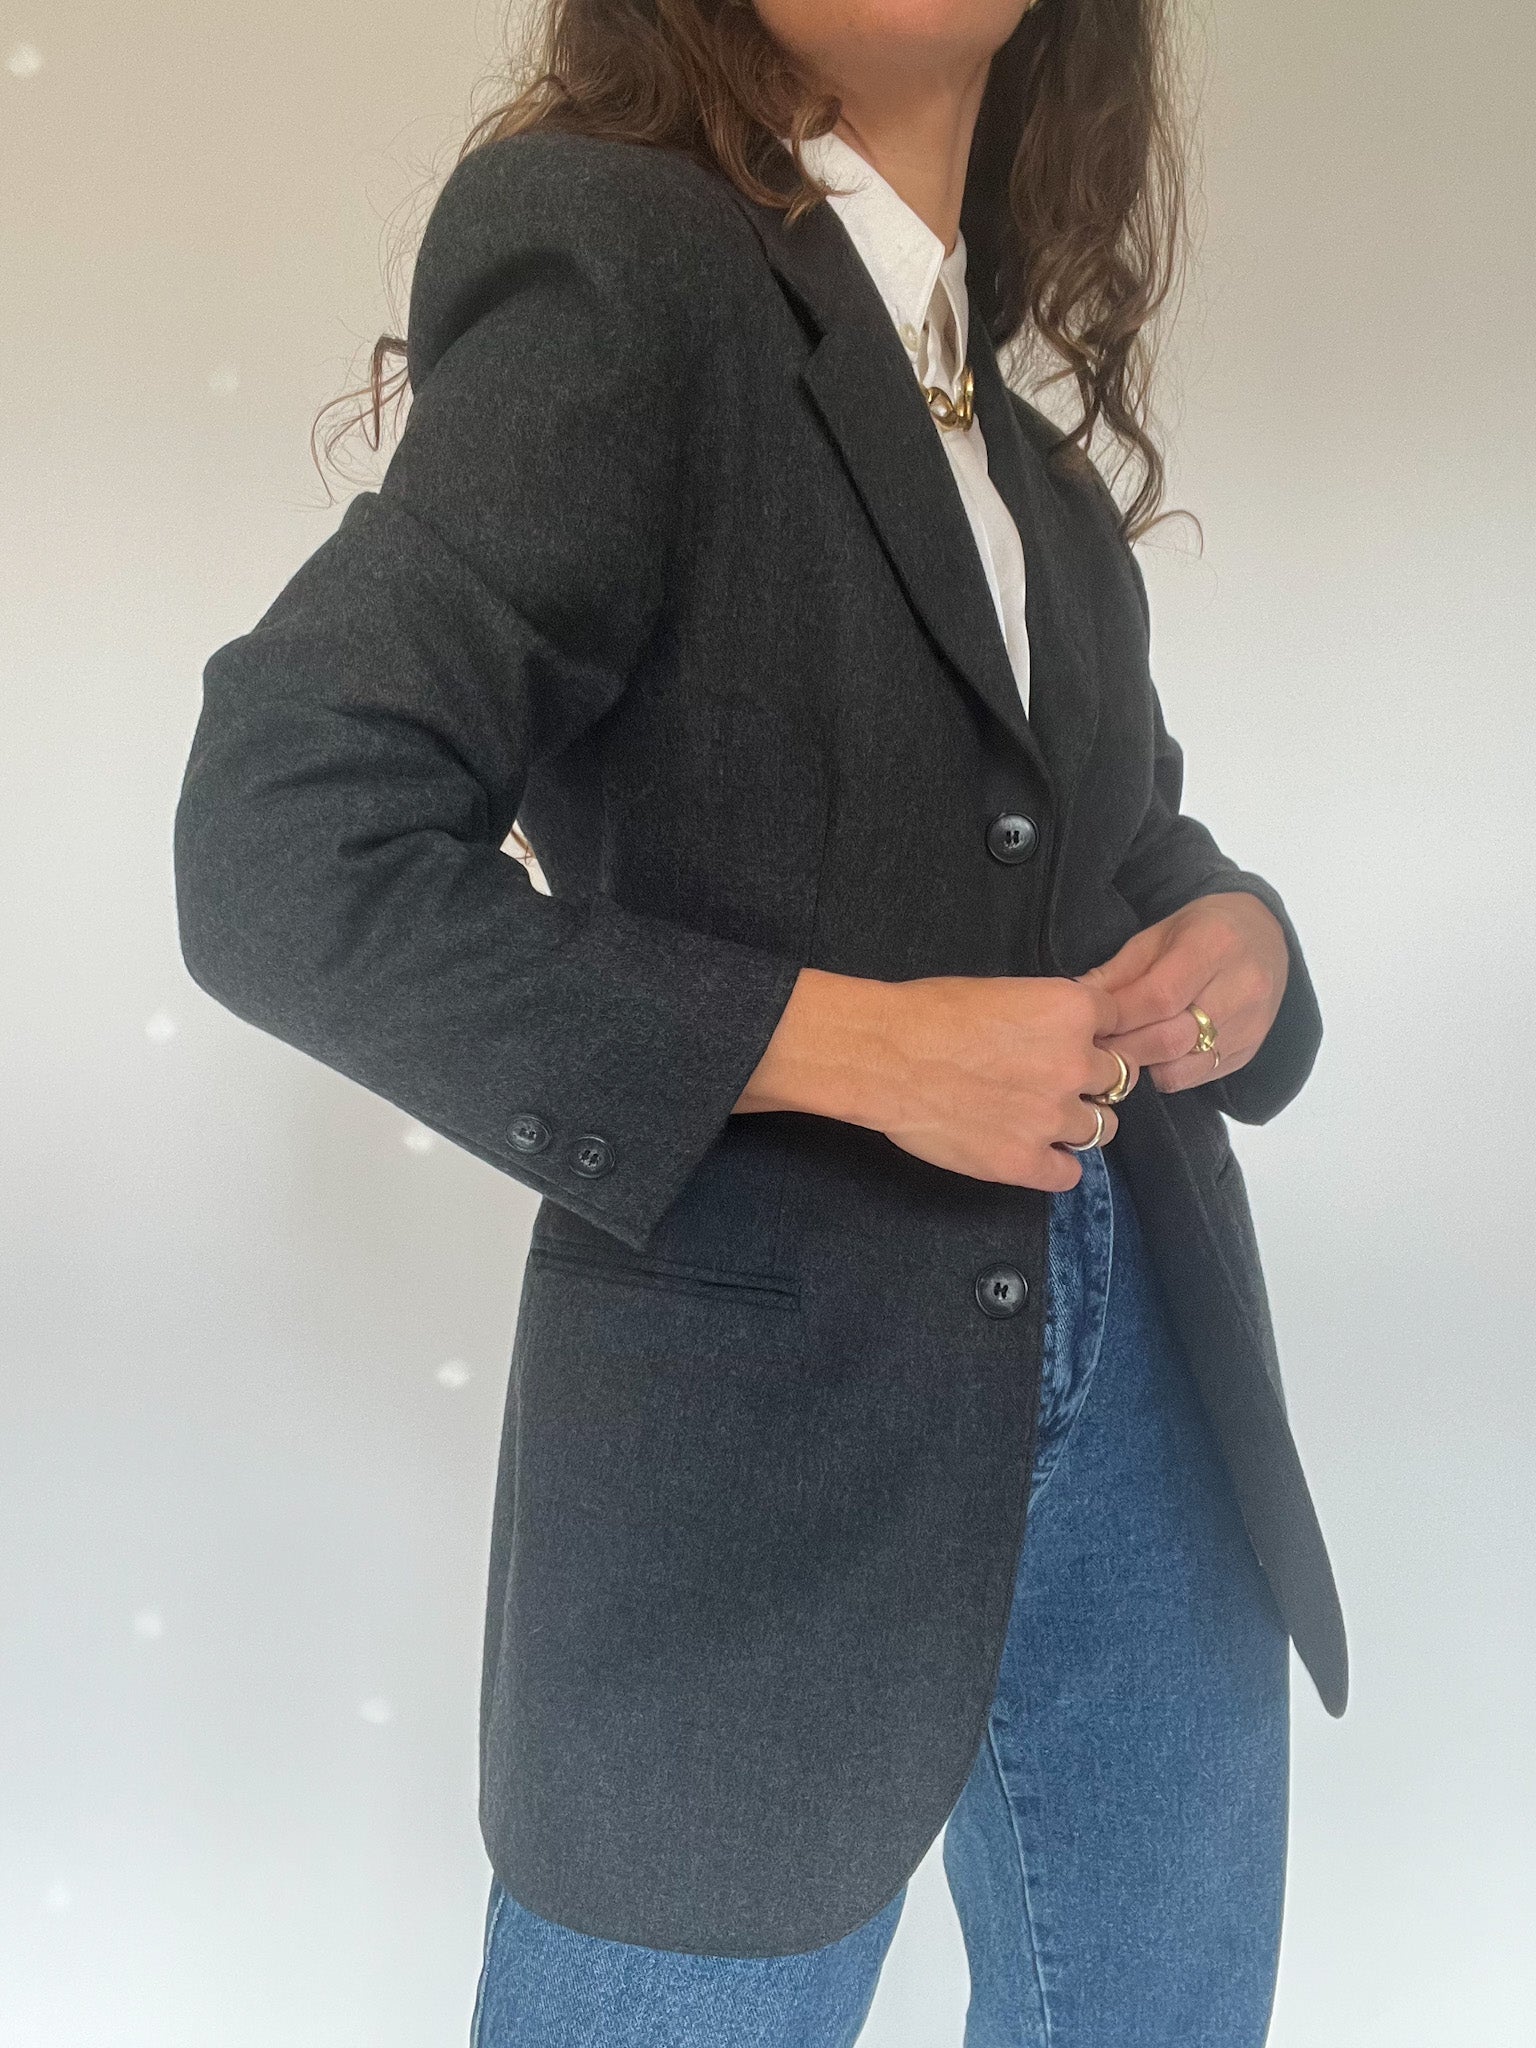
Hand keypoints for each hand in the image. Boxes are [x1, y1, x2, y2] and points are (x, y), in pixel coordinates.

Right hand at [736, 967, 1137, 1190]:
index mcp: (1070, 1011)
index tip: (1073, 1039)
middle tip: (1052, 1079)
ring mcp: (1052, 1118)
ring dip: (1078, 1122)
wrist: (883, 1056)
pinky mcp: (1025, 1161)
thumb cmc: (929, 1013)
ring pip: (1103, 1127)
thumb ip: (1049, 1014)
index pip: (1117, 1021)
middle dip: (1091, 1078)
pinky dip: (1056, 1165)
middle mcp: (1074, 1064)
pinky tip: (1033, 1152)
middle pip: (1118, 1078)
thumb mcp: (1003, 991)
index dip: (1095, 1032)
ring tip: (1040, 1116)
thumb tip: (1070, 1032)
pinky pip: (1069, 1174)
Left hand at [1075, 891, 1287, 1094]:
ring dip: (1141, 1067)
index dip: (1118, 1017)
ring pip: (1183, 1067)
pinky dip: (1164, 1073)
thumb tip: (1075, 999)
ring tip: (1116, 1055)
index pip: (1160, 996)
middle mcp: (1242, 989)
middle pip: (1171, 1039)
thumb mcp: (1158, 935)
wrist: (1267, 939)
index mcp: (1215, 945)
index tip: (1087, 1025)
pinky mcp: (1249, 1052)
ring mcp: (1250, 1026)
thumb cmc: (1204, 931)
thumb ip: (1119, 971)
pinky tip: (1148, 1058)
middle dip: (1123, 1049)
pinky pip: (1196, 1077)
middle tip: (1090, 1049)